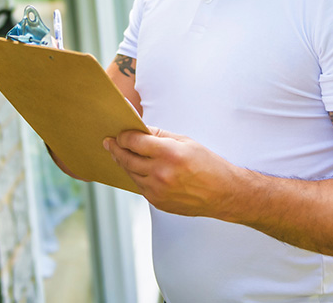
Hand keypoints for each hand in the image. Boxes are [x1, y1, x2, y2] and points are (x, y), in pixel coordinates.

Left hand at [103, 128, 243, 217]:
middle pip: (127, 159)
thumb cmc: (206, 163)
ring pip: (131, 173)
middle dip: (116, 148)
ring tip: (119, 153)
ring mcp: (158, 191)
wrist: (223, 193)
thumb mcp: (185, 141)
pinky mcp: (158, 202)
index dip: (123, 136)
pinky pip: (140, 186)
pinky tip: (135, 168)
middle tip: (109, 142)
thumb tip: (138, 129)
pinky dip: (136, 176)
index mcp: (169, 153)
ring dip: (124, 163)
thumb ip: (159, 135)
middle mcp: (161, 173)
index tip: (118, 133)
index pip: (134, 142)